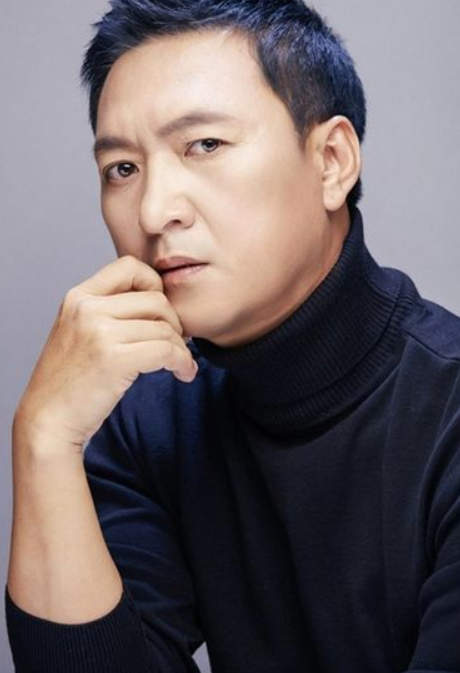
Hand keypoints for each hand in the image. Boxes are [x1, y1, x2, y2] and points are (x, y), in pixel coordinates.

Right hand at [14, 255, 197, 450]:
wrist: (48, 419)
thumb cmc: (69, 381)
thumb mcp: (78, 331)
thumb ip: (106, 311)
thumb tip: (157, 300)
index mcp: (78, 297)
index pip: (130, 266)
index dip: (155, 284)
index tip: (160, 313)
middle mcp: (88, 309)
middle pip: (156, 300)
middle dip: (175, 324)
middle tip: (176, 345)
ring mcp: (100, 333)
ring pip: (165, 329)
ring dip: (182, 349)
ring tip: (181, 364)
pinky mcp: (115, 359)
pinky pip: (167, 351)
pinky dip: (183, 363)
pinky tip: (183, 373)